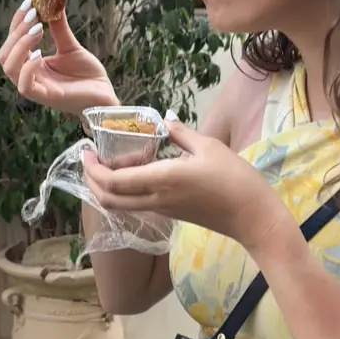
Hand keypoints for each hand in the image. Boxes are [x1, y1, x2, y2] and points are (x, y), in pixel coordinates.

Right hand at [0, 0, 116, 114]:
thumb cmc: (87, 75)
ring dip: (20, 46)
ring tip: (38, 29)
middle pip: (5, 55)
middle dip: (16, 32)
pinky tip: (40, 53)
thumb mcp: (70, 46)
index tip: (29, 2)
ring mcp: (36, 88)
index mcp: (30, 65)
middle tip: (34, 14)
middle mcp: (28, 77)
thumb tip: (52, 1)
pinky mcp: (46, 98)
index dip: (17, 22)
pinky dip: (28, 68)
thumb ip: (58, 28)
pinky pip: (25, 87)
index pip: (12, 42)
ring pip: (10, 68)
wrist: (105, 96)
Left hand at [81, 118, 291, 252]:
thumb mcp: (209, 146)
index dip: (93, 169)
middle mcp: (154, 198)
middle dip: (91, 181)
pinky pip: (135, 203)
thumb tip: (166, 120)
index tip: (86, 152)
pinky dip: (124, 189)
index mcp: (161, 180)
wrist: (253, 218)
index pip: (112, 181)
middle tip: (89, 160)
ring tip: (110, 162)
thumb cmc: (235, 179)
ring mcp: (161, 208)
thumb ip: (181, 133)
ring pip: (120, 203)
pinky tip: (134, 170)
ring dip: (107, 186)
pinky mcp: (170, 213)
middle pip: (108, 199)